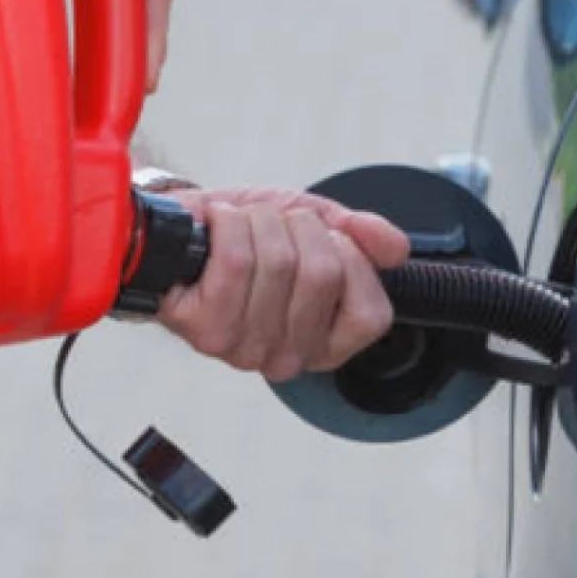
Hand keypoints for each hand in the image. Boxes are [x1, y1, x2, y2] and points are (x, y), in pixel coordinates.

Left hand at [157, 189, 409, 381]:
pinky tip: (215, 227)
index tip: (323, 237)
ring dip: (258, 220)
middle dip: (298, 225)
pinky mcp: (202, 328)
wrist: (180, 227)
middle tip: (273, 225)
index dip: (352, 256)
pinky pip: (236, 258)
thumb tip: (396, 248)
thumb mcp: (313, 225)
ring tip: (240, 226)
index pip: (370, 312)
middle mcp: (286, 357)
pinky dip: (227, 221)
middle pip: (322, 272)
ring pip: (277, 260)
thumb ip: (361, 236)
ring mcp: (242, 347)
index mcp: (323, 342)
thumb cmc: (247, 234)